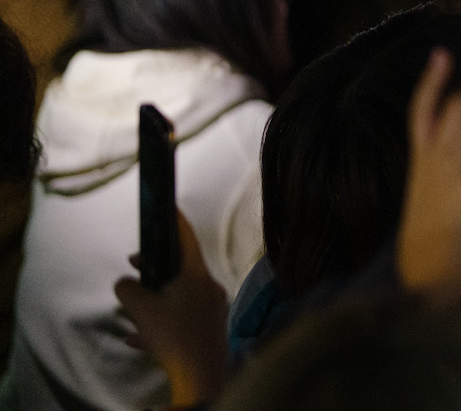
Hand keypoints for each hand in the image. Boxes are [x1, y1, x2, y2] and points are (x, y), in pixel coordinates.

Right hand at [113, 214, 230, 407]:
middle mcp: (210, 287)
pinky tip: (139, 338)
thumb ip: (127, 290)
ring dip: (156, 298)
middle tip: (135, 264)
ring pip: (180, 296)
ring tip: (134, 305)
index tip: (169, 207)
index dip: (176, 222)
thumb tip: (125, 283)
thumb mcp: (141, 309)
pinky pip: (183, 319)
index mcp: (197, 274)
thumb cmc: (173, 335)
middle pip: (181, 268)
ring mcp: (213, 308)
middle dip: (156, 267)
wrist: (201, 375)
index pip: (187, 239)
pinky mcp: (210, 329)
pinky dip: (162, 323)